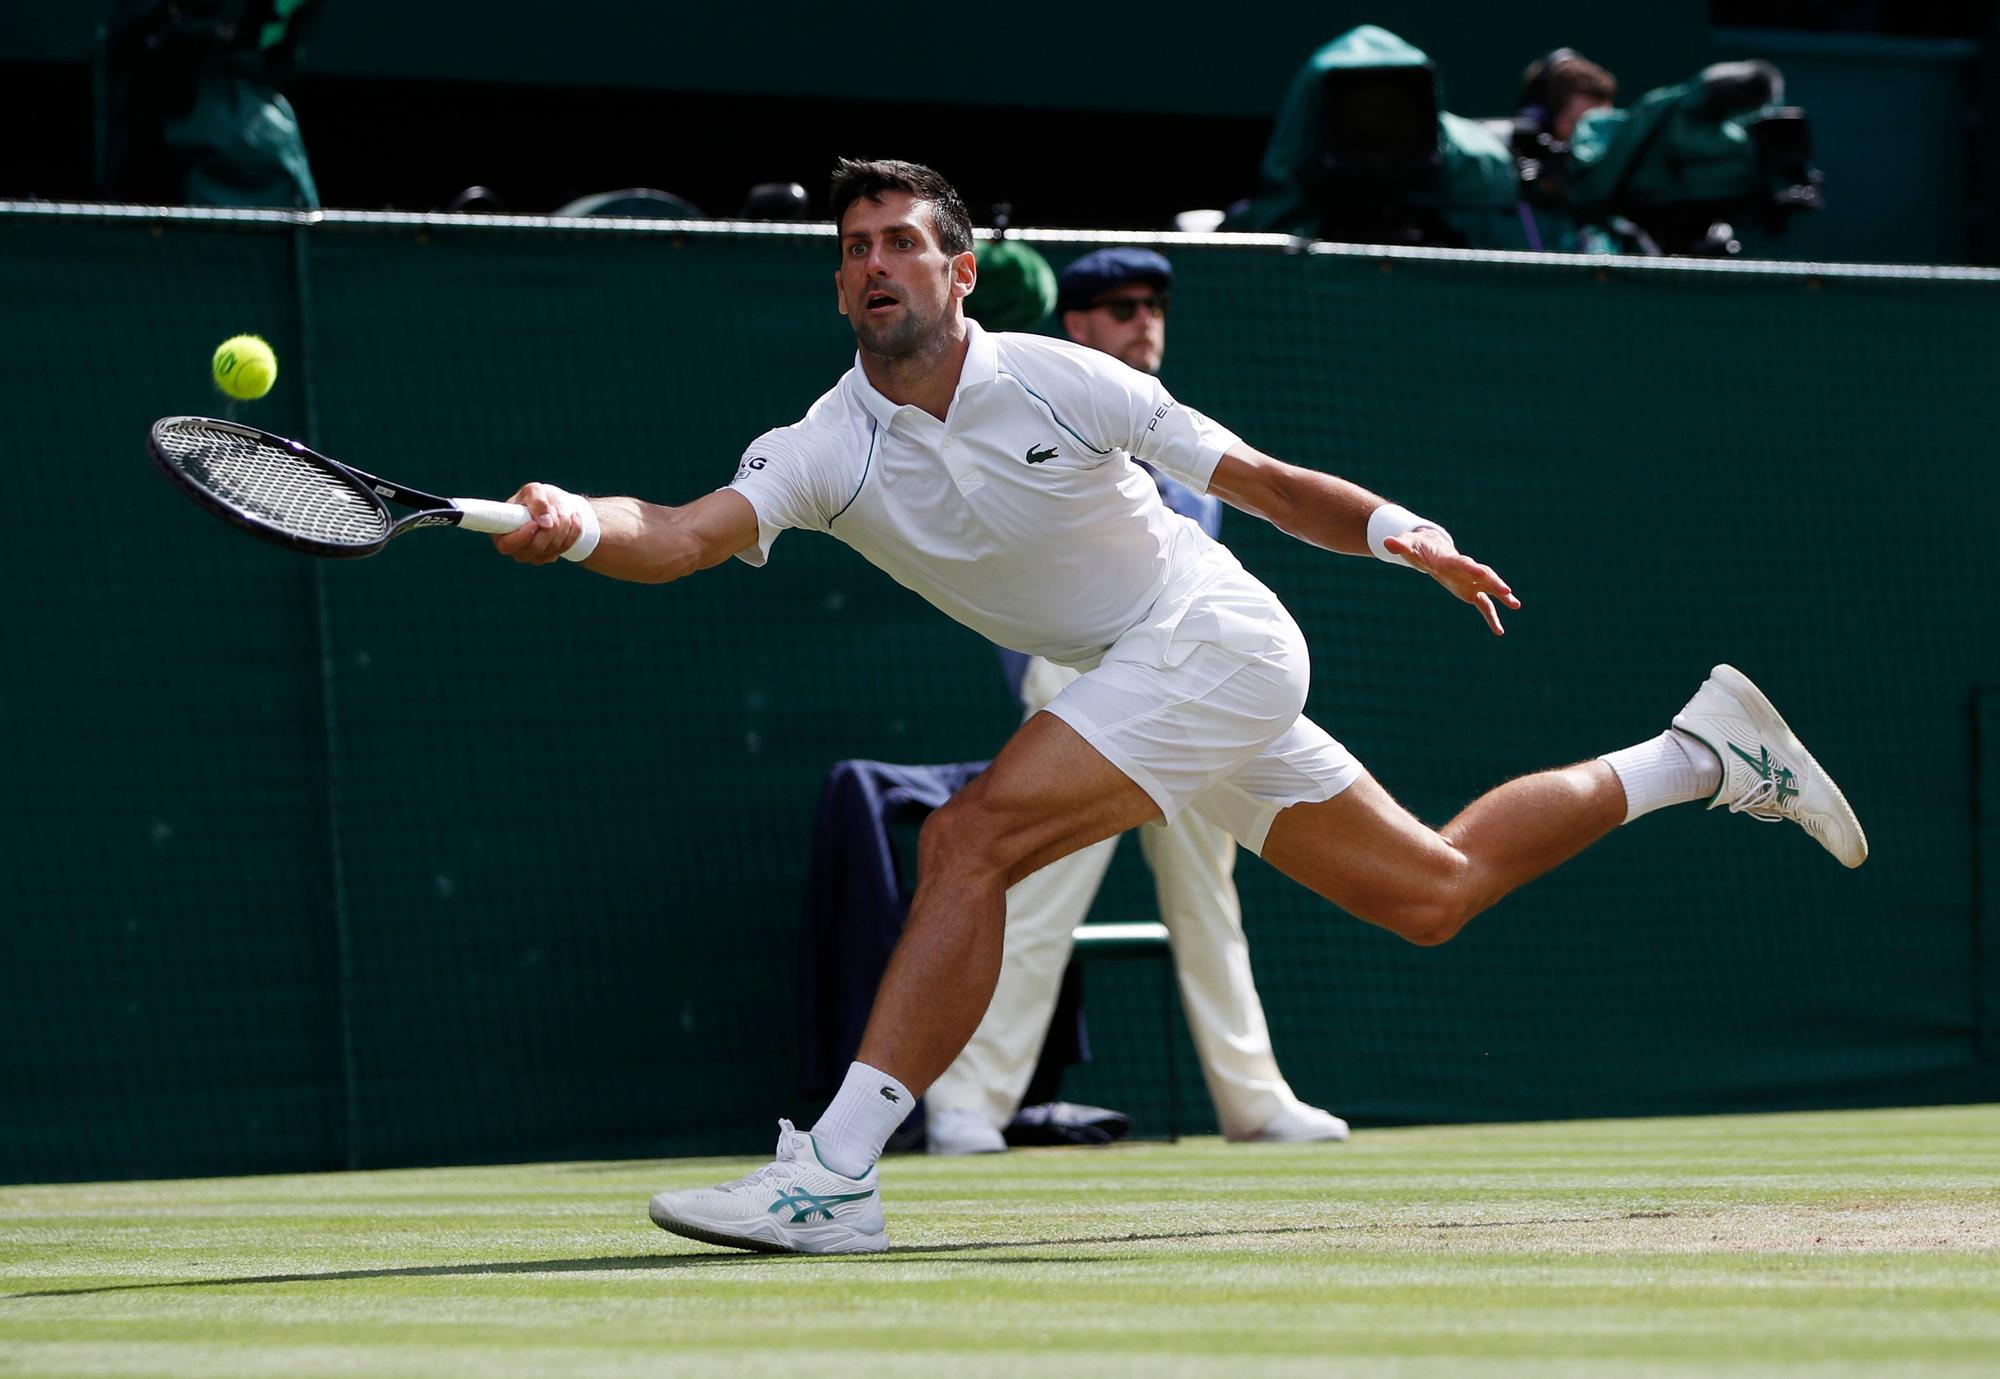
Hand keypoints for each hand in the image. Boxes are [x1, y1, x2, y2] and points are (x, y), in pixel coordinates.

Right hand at [491, 483, 584, 564]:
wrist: (553, 506)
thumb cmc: (536, 497)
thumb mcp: (534, 490)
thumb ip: (537, 501)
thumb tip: (546, 523)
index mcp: (502, 532)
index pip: (507, 545)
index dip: (522, 536)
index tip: (534, 523)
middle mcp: (516, 548)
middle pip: (536, 547)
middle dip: (550, 526)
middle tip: (555, 509)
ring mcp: (533, 556)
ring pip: (553, 547)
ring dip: (563, 525)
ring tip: (561, 509)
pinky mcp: (550, 557)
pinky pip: (565, 547)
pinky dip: (573, 530)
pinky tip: (573, 517)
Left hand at [1383, 528, 1520, 635]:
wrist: (1430, 549)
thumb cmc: (1418, 547)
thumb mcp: (1408, 547)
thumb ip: (1400, 546)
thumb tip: (1386, 542)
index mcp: (1450, 560)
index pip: (1463, 563)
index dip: (1472, 568)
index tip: (1482, 572)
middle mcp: (1465, 569)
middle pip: (1483, 575)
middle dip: (1494, 582)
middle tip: (1507, 591)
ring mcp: (1470, 580)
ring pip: (1489, 588)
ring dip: (1502, 597)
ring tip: (1516, 605)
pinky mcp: (1471, 591)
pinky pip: (1484, 605)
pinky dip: (1492, 617)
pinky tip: (1499, 631)